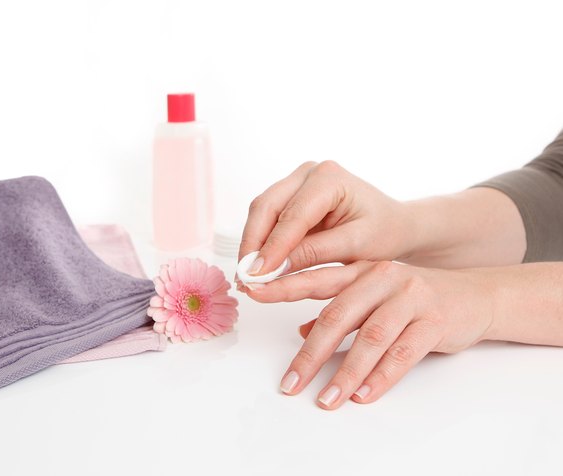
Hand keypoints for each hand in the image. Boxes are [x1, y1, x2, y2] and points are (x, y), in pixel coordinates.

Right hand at [237, 161, 410, 279]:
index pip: (292, 215)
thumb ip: (313, 253)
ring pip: (261, 211)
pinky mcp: (290, 196)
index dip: (272, 247)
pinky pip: (267, 218)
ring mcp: (297, 182)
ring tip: (246, 277)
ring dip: (252, 244)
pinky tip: (255, 266)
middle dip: (253, 244)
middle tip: (245, 278)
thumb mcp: (354, 246)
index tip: (257, 274)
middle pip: (267, 207)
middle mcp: (309, 172)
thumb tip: (272, 269)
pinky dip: (259, 242)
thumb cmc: (384, 233)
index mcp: (330, 178)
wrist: (394, 225)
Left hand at [245, 260, 497, 408]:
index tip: (252, 292)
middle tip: (291, 382)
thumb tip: (302, 330)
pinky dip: (381, 377)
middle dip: (310, 354)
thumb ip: (339, 310)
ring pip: (370, 338)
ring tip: (326, 399)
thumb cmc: (415, 298)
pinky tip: (364, 396)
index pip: (315, 278)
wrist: (476, 295)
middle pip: (338, 317)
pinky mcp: (434, 320)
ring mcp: (409, 297)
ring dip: (345, 373)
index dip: (282, 286)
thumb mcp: (374, 297)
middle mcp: (382, 278)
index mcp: (361, 270)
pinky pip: (402, 353)